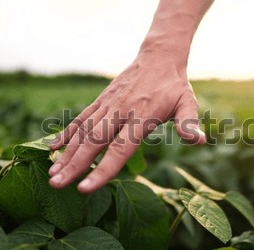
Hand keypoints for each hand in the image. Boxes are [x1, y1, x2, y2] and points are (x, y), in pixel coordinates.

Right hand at [48, 52, 205, 193]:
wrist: (158, 56)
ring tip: (52, 174)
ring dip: (66, 153)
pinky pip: (81, 118)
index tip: (85, 188)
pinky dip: (66, 132)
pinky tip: (53, 147)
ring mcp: (108, 105)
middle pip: (94, 142)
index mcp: (141, 117)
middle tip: (56, 185)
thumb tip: (201, 141)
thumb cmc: (174, 86)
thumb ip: (189, 123)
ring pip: (83, 131)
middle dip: (74, 165)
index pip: (119, 149)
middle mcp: (120, 111)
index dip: (102, 169)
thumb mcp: (188, 102)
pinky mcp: (101, 100)